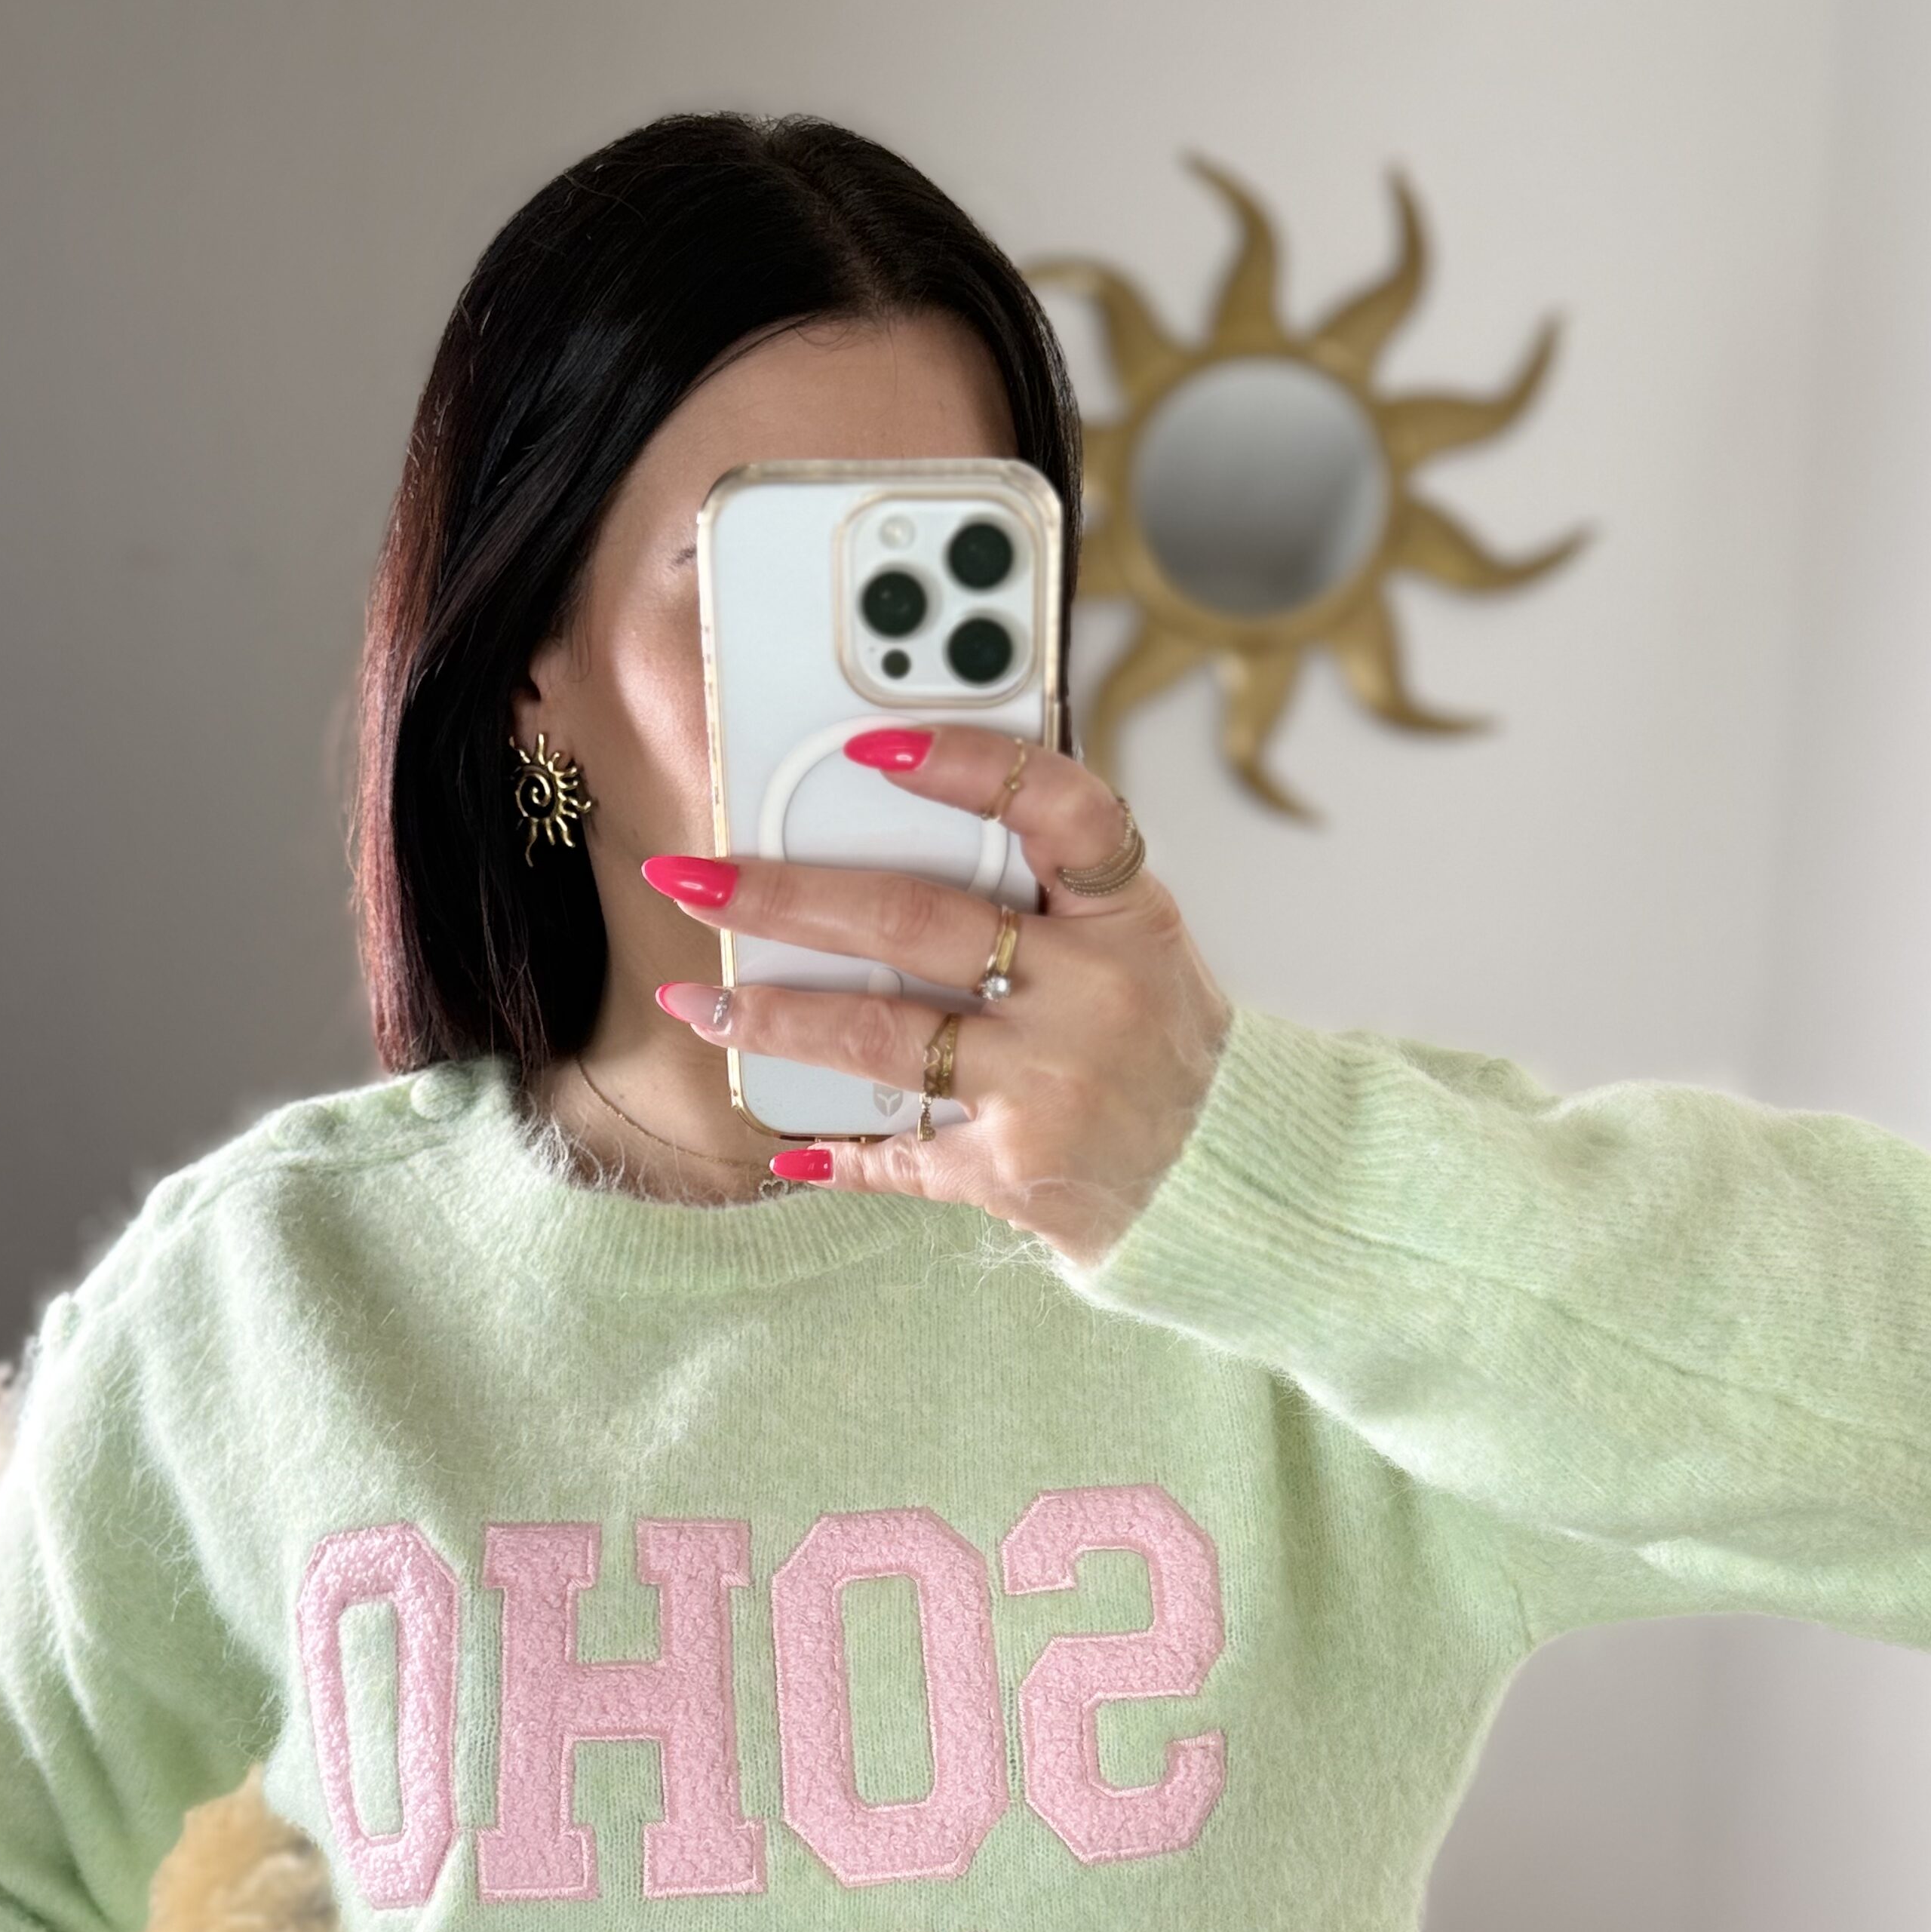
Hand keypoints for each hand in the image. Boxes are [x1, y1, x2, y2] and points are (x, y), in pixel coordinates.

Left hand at [644, 724, 1233, 1269]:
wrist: (1236, 1185)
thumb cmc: (1165, 1049)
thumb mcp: (1141, 950)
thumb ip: (1050, 894)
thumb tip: (909, 820)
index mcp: (1127, 918)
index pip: (1056, 806)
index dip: (962, 764)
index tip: (864, 745)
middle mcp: (1091, 995)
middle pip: (913, 920)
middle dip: (785, 895)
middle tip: (694, 879)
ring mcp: (1051, 1085)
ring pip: (880, 1036)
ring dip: (773, 1020)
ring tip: (701, 1005)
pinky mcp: (1016, 1169)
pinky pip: (904, 1155)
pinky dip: (839, 1152)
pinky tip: (783, 1144)